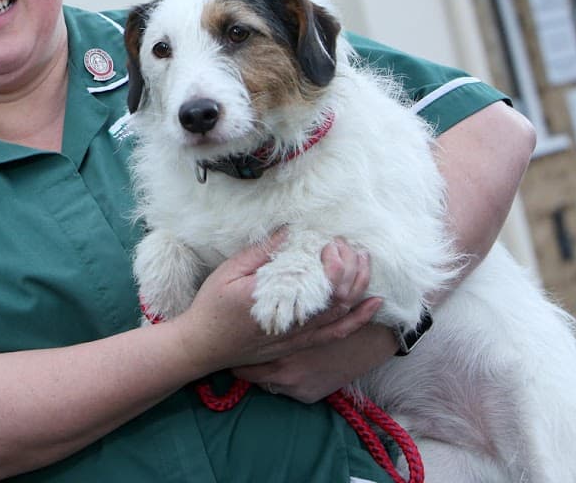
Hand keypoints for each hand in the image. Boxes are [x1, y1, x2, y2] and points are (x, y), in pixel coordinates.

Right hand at [171, 234, 380, 376]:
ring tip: (365, 262)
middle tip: (350, 247)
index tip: (332, 242)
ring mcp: (298, 336)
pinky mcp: (299, 344)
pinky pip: (336, 333)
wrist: (203, 347)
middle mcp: (291, 320)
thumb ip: (261, 252)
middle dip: (352, 267)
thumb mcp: (229, 271)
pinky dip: (358, 319)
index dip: (335, 260)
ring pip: (342, 313)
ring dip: (359, 286)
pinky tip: (372, 303)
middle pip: (337, 294)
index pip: (317, 280)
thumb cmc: (211, 306)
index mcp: (272, 297)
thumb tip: (289, 230)